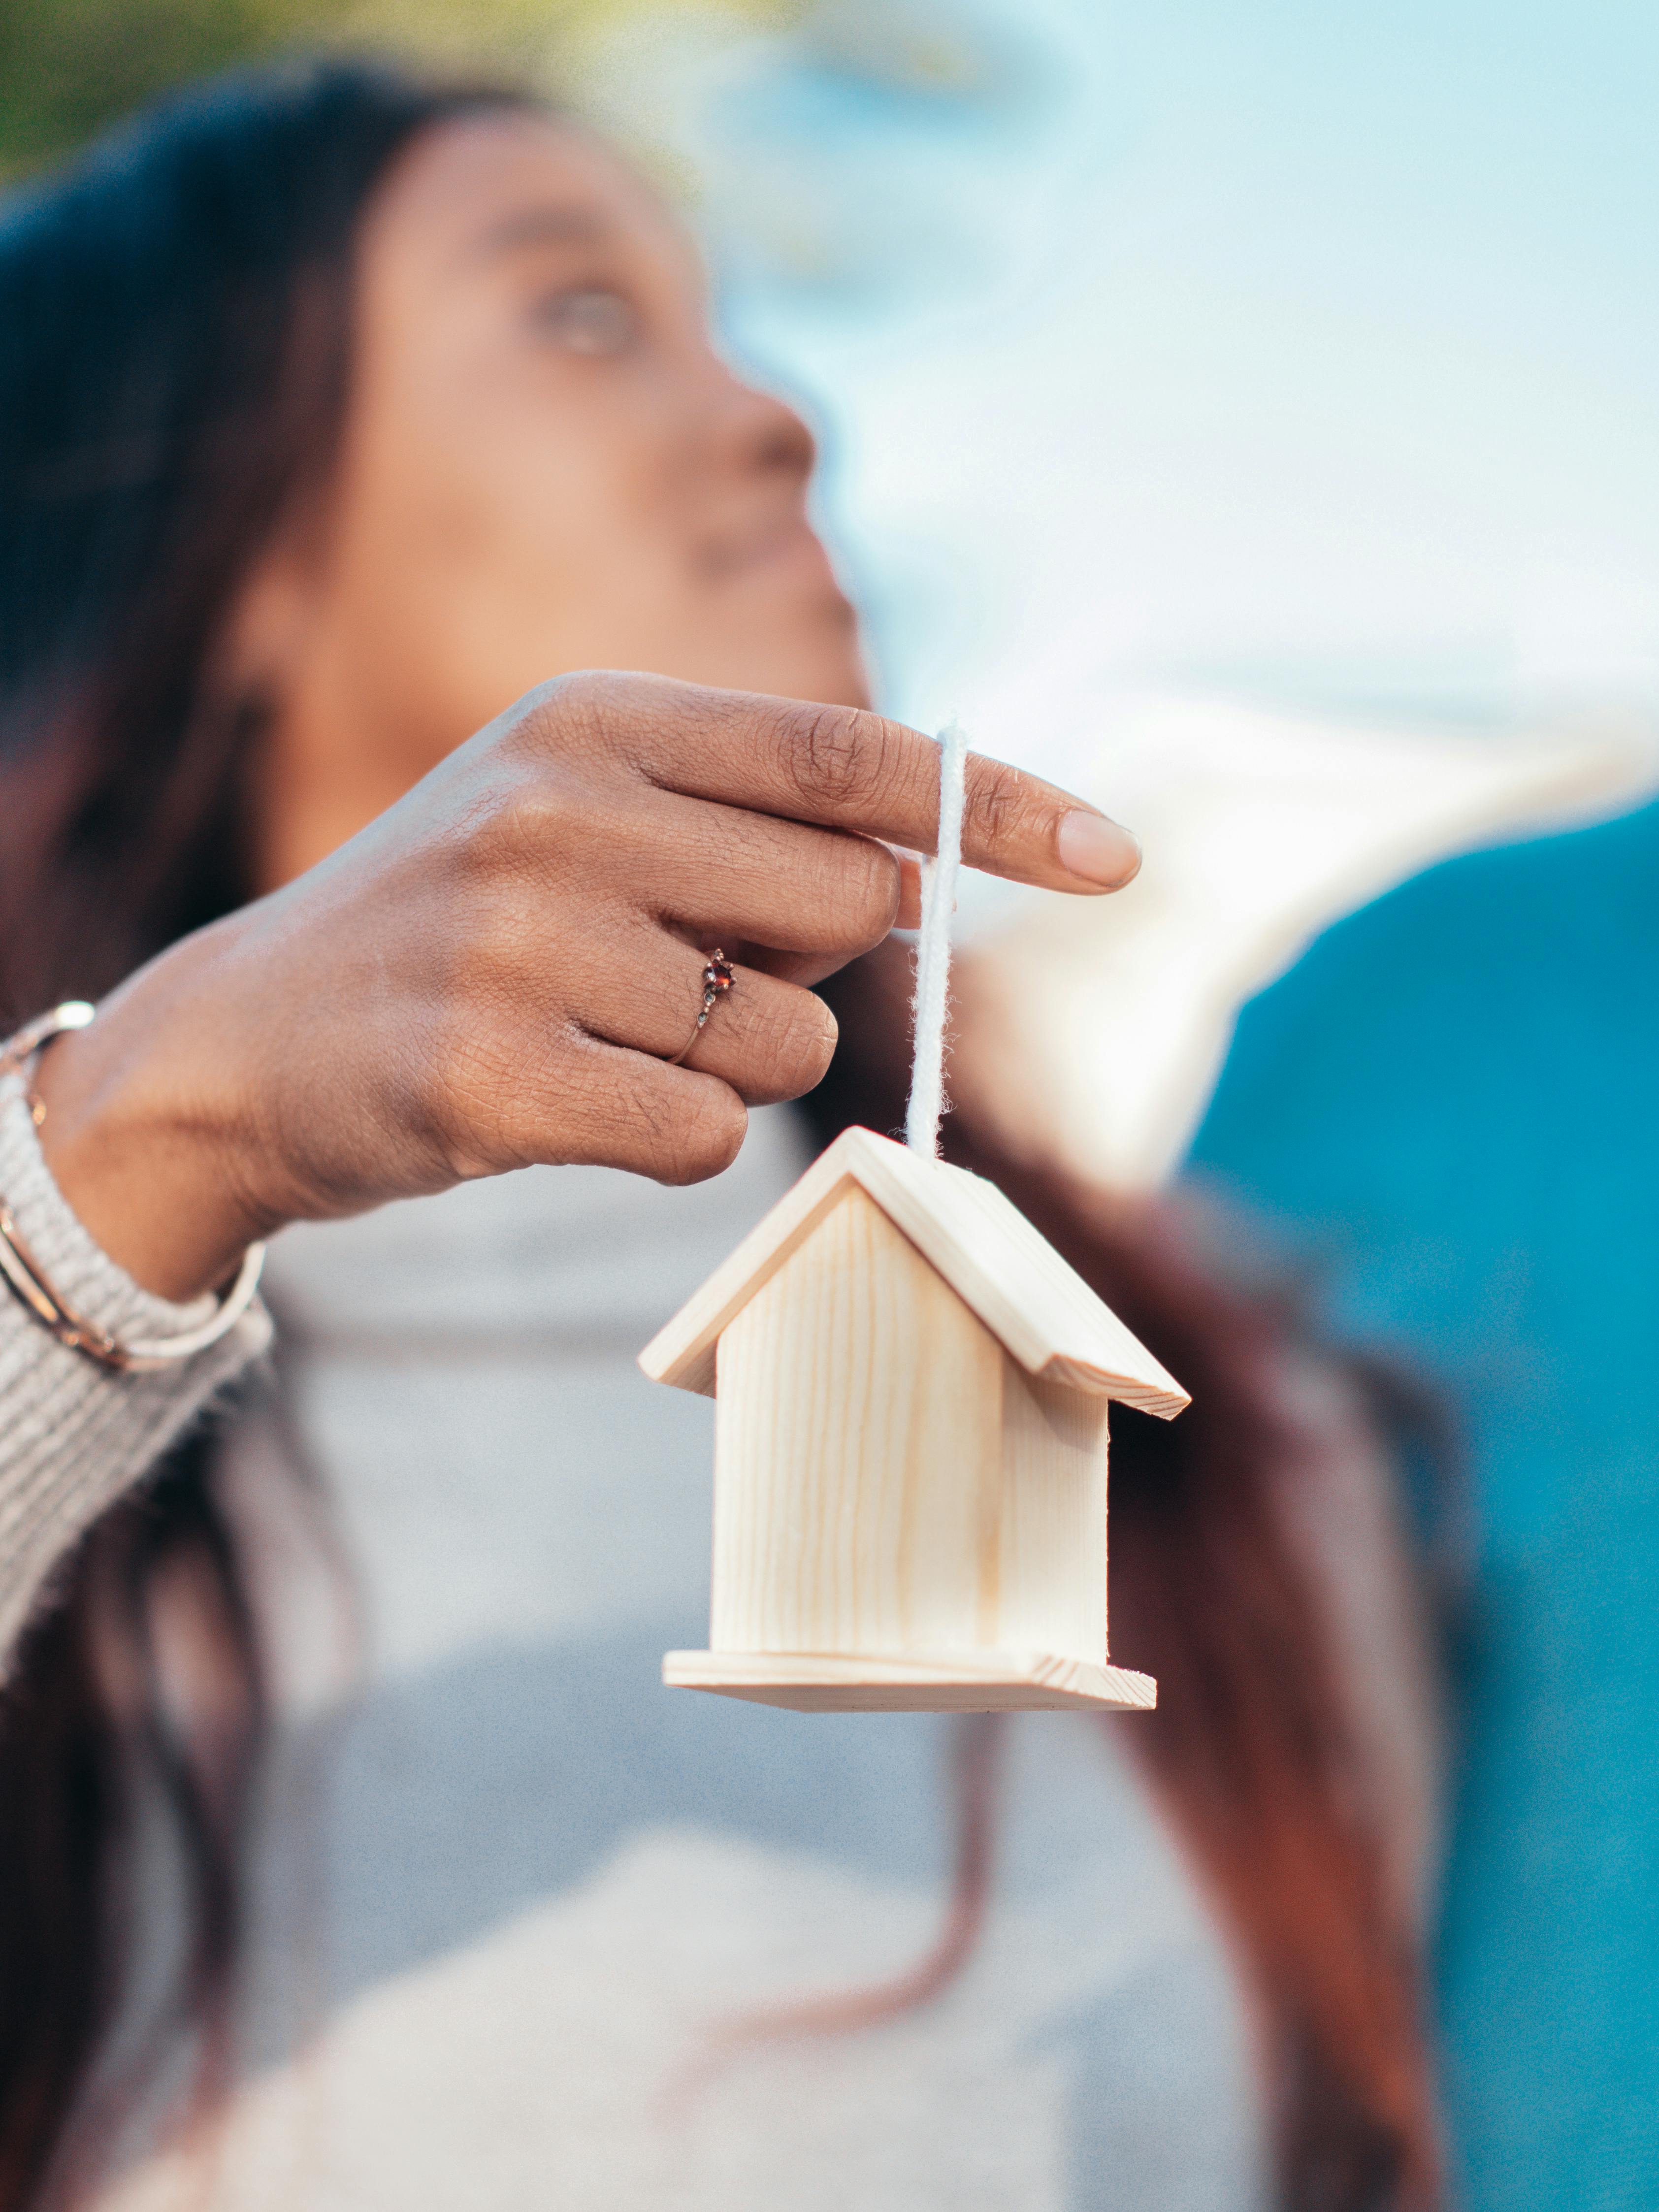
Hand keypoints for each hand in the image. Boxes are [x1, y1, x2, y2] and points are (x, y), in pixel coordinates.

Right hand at [32, 673, 1138, 1299]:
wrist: (243, 1044)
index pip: (851, 758)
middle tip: (686, 974)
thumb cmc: (459, 932)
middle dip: (809, 968)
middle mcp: (560, 806)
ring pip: (781, 1039)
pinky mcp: (490, 1078)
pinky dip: (668, 1140)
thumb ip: (746, 832)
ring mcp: (519, 942)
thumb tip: (917, 888)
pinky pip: (700, 1135)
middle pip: (844, 910)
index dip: (1001, 808)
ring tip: (601, 1037)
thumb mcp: (582, 820)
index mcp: (597, 717)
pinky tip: (568, 1105)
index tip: (1118, 860)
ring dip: (731, 1064)